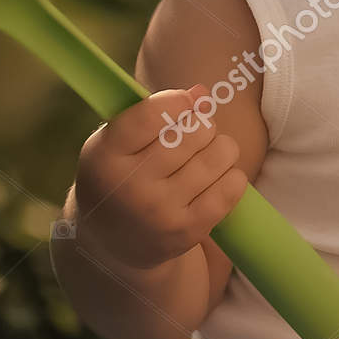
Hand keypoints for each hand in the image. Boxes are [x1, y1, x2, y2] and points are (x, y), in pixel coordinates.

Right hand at [72, 85, 247, 271]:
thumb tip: (202, 94)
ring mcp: (160, 212)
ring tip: (205, 156)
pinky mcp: (187, 231)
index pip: (152, 114)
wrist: (111, 245)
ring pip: (220, 153)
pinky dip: (231, 174)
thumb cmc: (120, 176)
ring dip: (221, 148)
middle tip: (193, 135)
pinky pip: (232, 186)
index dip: (179, 101)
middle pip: (194, 131)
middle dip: (202, 125)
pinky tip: (215, 178)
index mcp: (105, 157)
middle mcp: (130, 187)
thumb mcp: (116, 142)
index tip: (186, 102)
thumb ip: (152, 111)